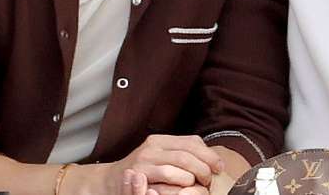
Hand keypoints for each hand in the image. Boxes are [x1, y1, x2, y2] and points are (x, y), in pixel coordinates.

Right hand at [64, 134, 223, 194]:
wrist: (110, 182)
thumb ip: (180, 155)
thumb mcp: (160, 159)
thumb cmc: (141, 173)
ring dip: (194, 175)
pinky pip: (166, 175)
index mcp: (161, 140)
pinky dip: (180, 181)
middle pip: (188, 152)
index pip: (192, 141)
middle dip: (204, 167)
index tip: (219, 167)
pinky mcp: (139, 171)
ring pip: (180, 162)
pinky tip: (185, 187)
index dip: (209, 154)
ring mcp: (145, 158)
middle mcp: (153, 145)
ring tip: (200, 185)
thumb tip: (210, 159)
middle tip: (210, 179)